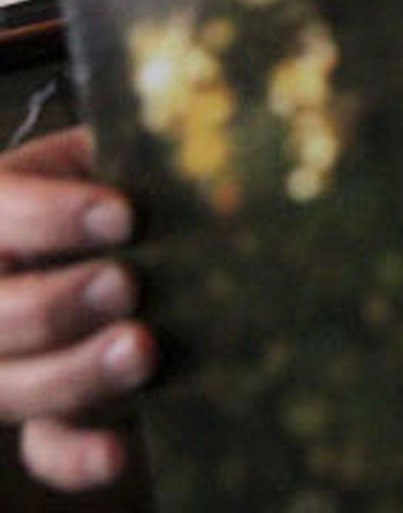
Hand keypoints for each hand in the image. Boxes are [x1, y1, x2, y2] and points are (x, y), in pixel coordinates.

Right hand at [0, 126, 152, 490]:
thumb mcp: (114, 150)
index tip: (124, 214)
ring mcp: (9, 359)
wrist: (126, 231)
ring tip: (142, 350)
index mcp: (3, 208)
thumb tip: (189, 140)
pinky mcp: (44, 414)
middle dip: (59, 305)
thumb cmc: (124, 175)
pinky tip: (118, 452)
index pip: (2, 212)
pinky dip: (75, 458)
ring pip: (10, 387)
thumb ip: (135, 150)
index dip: (52, 217)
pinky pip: (43, 449)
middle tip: (127, 285)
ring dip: (73, 375)